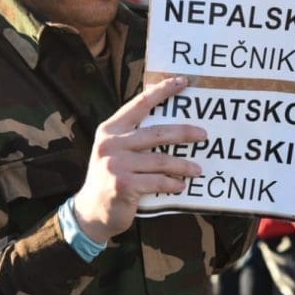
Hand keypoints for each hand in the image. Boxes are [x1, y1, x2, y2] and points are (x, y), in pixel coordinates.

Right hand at [72, 77, 205, 242]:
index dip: (161, 91)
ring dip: (183, 165)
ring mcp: (116, 164)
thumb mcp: (114, 151)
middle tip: (204, 134)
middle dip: (184, 132)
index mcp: (110, 130)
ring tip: (198, 169)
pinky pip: (157, 181)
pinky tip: (181, 185)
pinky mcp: (124, 185)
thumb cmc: (109, 178)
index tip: (182, 82)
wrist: (91, 212)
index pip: (139, 104)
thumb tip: (170, 124)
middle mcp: (111, 144)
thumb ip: (133, 137)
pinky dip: (172, 183)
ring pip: (160, 160)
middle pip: (156, 133)